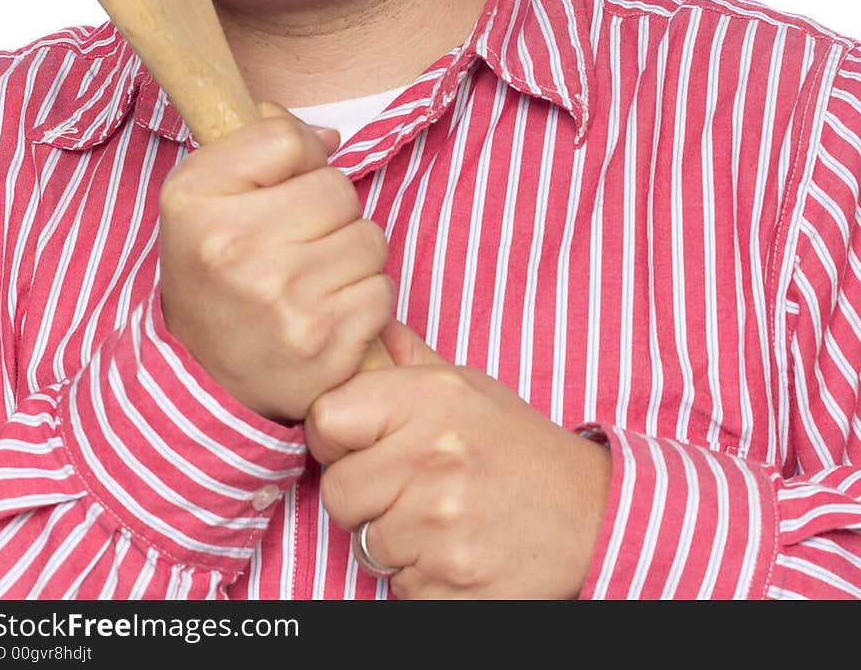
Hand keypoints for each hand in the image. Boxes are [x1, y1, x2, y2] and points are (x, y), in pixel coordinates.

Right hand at [157, 104, 392, 421]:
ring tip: (309, 279)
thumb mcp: (201, 192)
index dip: (297, 160)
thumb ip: (258, 141)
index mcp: (199, 203)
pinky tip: (325, 312)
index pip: (287, 140)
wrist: (202, 376)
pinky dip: (363, 300)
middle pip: (338, 189)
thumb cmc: (212, 270)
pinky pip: (382, 291)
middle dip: (328, 212)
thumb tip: (329, 138)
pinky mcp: (325, 344)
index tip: (278, 189)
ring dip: (350, 256)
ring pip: (370, 238)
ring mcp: (284, 301)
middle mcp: (238, 252)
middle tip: (293, 243)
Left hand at [306, 321, 611, 598]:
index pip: (326, 419)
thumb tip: (371, 332)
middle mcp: (432, 458)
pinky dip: (420, 578)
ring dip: (393, 540)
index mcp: (432, 399)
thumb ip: (412, 364)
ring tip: (440, 519)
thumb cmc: (521, 448)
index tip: (359, 446)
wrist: (593, 514)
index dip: (335, 437)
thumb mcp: (470, 388)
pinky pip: (398, 587)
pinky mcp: (452, 582)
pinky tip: (455, 550)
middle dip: (363, 496)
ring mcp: (441, 525)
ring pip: (365, 544)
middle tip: (406, 489)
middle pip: (338, 491)